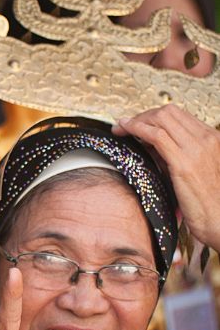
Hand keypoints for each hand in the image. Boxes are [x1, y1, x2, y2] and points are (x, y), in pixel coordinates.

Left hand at [116, 106, 219, 251]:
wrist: (219, 218)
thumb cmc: (204, 200)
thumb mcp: (190, 169)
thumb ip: (173, 154)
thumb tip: (147, 145)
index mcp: (211, 138)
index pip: (178, 115)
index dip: (153, 116)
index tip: (136, 123)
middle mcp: (206, 138)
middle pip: (168, 112)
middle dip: (142, 115)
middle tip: (124, 125)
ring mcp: (196, 148)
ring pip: (161, 118)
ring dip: (136, 121)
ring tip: (120, 129)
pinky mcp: (183, 162)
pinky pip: (156, 135)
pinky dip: (136, 129)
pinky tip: (125, 132)